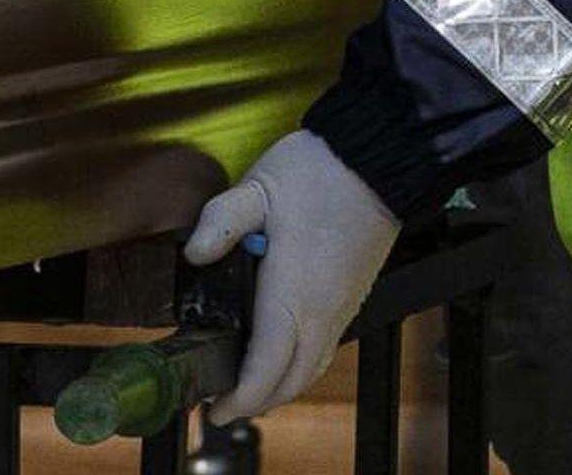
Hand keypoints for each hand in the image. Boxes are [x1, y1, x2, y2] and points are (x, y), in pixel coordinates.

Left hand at [182, 130, 400, 419]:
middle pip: (292, 381)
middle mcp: (323, 313)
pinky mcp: (353, 298)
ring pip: (313, 370)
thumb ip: (219, 223)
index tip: (216, 409)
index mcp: (295, 296)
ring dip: (281, 387)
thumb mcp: (257, 189)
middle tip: (224, 405)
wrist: (377, 162)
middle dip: (257, 402)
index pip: (267, 367)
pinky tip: (283, 356)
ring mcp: (342, 309)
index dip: (241, 397)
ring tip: (249, 387)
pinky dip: (301, 367)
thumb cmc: (319, 174)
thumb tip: (194, 254)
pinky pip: (326, 350)